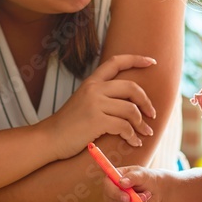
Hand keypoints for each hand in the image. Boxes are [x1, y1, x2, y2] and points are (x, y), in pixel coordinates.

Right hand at [41, 54, 156, 159]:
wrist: (49, 138)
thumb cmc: (68, 124)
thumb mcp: (84, 102)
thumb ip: (101, 96)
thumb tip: (128, 101)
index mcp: (92, 82)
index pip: (116, 62)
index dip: (136, 59)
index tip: (151, 61)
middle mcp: (94, 89)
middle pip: (131, 88)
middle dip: (146, 102)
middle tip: (152, 114)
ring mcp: (95, 104)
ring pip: (131, 109)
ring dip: (142, 124)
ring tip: (145, 133)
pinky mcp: (96, 121)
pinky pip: (124, 126)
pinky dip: (132, 136)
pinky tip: (134, 142)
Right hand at [102, 166, 163, 201]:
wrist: (154, 189)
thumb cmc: (146, 179)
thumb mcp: (142, 174)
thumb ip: (132, 177)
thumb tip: (122, 182)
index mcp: (113, 176)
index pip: (107, 185)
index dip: (115, 192)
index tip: (127, 197)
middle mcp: (111, 189)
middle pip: (111, 200)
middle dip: (129, 201)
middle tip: (143, 196)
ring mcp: (115, 201)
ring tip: (146, 195)